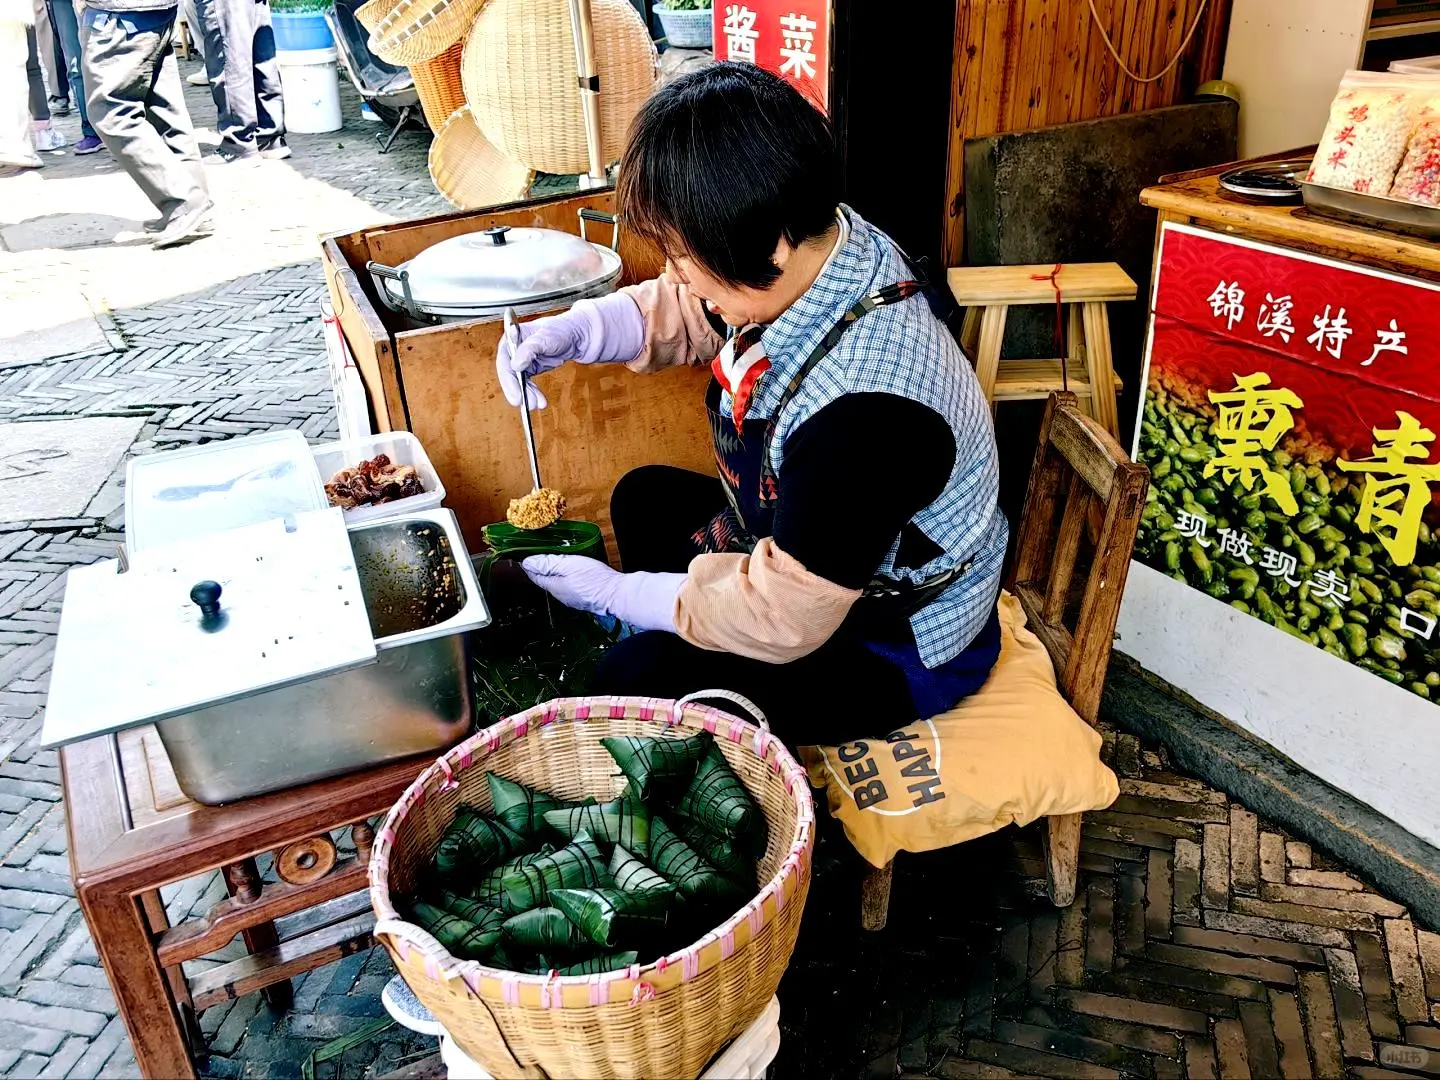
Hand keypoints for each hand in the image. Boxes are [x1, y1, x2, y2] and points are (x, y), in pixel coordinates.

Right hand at [496, 293, 645, 409]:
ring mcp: (523, 359)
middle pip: (509, 373)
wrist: (580, 336)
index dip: (508, 378)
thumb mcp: (547, 336)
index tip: (516, 393)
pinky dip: (532, 393)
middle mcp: (515, 348)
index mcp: (514, 336)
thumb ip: (530, 349)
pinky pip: (527, 384)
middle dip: (517, 390)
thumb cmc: (563, 329)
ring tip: (538, 404)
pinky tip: (539, 401)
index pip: (504, 359)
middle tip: (524, 403)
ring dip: (526, 394)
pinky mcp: (530, 368)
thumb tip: (515, 364)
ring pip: (518, 381)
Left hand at [522, 555, 682, 632]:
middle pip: (544, 580)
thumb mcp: (569, 564)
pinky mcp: (582, 599)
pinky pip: (567, 587)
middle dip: (540, 569)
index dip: (528, 564)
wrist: (617, 595)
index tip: (523, 554)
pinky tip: (570, 572)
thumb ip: (548, 563)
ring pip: (556, 584)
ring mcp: (571, 599)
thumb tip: (527, 562)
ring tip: (553, 561)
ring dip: (552, 573)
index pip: (534, 575)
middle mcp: (560, 595)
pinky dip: (564, 578)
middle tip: (537, 554)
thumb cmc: (594, 579)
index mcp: (553, 586)